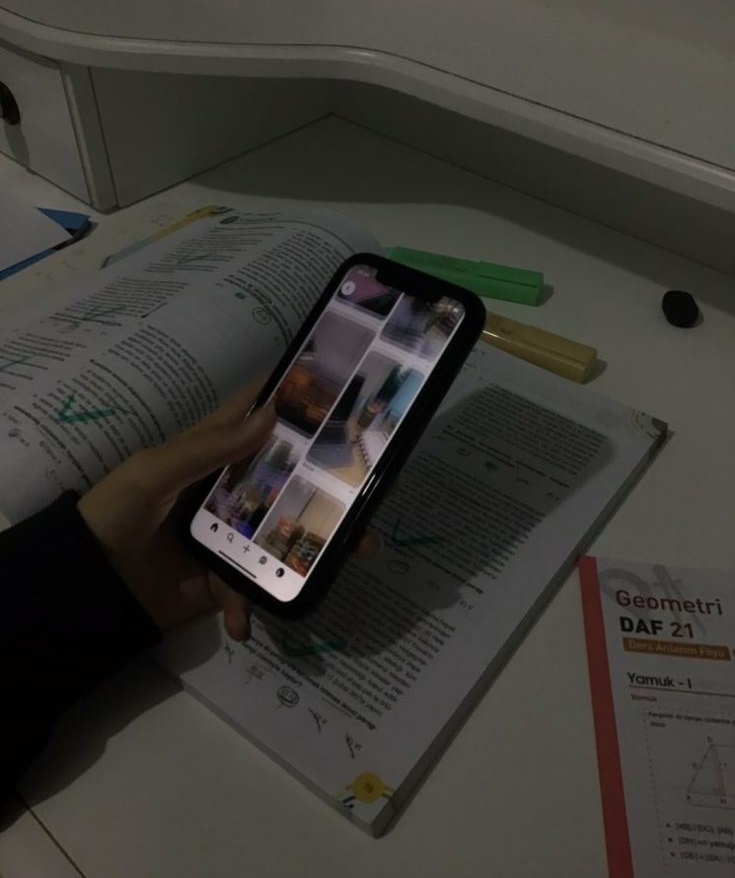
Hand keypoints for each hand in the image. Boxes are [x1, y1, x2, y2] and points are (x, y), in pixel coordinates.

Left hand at [78, 388, 379, 639]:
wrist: (83, 589)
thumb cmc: (114, 514)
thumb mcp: (153, 473)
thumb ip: (208, 449)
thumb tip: (270, 415)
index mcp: (212, 452)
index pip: (258, 415)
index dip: (296, 401)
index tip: (344, 395)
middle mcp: (230, 489)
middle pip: (290, 479)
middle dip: (331, 484)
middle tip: (372, 488)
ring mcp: (231, 535)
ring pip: (285, 534)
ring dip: (316, 547)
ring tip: (353, 555)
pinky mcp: (223, 578)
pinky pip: (251, 589)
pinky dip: (249, 607)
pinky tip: (242, 622)